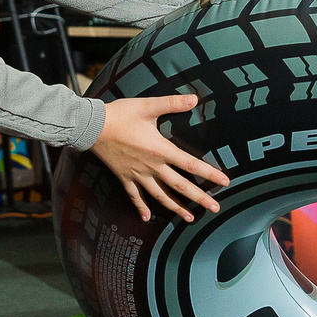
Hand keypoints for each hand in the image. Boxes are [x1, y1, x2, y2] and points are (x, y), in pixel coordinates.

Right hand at [91, 94, 229, 222]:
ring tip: (190, 218)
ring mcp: (137, 175)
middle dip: (199, 198)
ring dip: (176, 208)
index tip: (225, 182)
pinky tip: (147, 218)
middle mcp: (152, 167)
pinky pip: (134, 196)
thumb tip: (194, 98)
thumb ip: (172, 103)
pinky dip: (141, 207)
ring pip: (160, 196)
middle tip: (214, 208)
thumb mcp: (147, 106)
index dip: (210, 173)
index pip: (191, 164)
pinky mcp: (124, 177)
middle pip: (180, 186)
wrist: (92, 127)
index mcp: (160, 150)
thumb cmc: (120, 115)